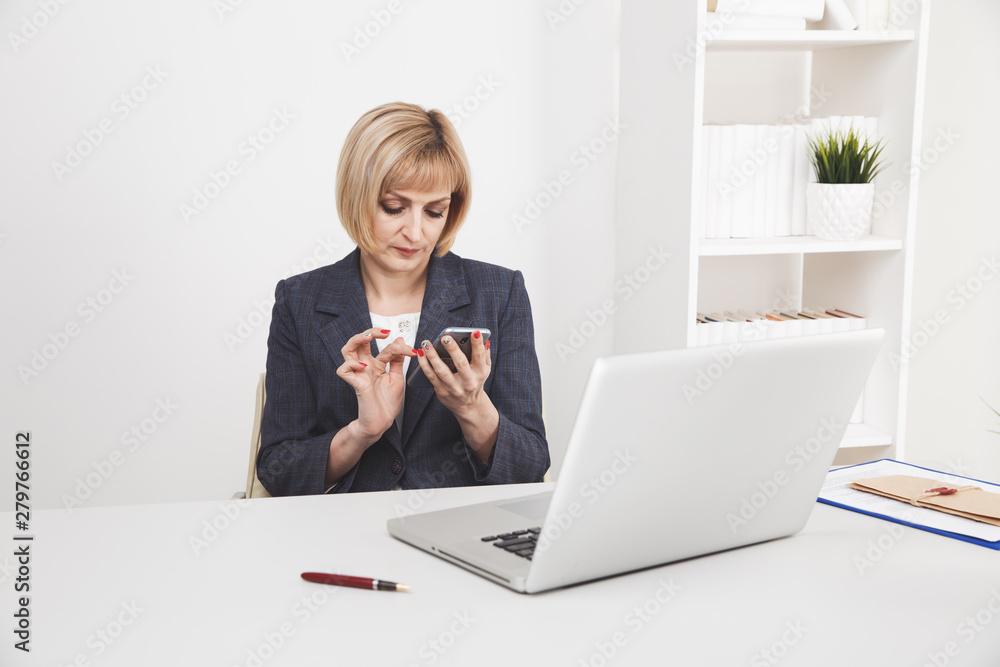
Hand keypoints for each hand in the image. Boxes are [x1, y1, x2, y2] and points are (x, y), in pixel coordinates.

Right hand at [336, 328, 415, 444]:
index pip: (385, 348)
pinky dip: (351, 364)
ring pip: (347, 350)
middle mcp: (366, 367)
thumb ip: (397, 360)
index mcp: (377, 365)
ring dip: (356, 340)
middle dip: (371, 332)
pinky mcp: (355, 384)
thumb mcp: (397, 378)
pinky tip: (363, 366)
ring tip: (368, 337)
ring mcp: (359, 374)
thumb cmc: (387, 403)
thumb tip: (399, 340)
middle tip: (384, 332)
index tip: (413, 351)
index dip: (399, 347)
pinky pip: (343, 370)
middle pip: (360, 342)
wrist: (382, 422)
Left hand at [414, 330, 498, 461]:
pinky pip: (431, 376)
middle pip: (460, 364)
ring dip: (433, 356)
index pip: (479, 356)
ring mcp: (454, 388)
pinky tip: (421, 354)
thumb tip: (484, 339)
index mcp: (480, 372)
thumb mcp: (484, 369)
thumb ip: (484, 354)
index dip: (477, 344)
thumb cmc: (474, 381)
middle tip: (445, 337)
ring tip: (426, 344)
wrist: (468, 405)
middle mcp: (468, 381)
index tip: (474, 332)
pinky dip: (425, 365)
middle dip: (453, 350)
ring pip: (442, 371)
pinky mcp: (442, 391)